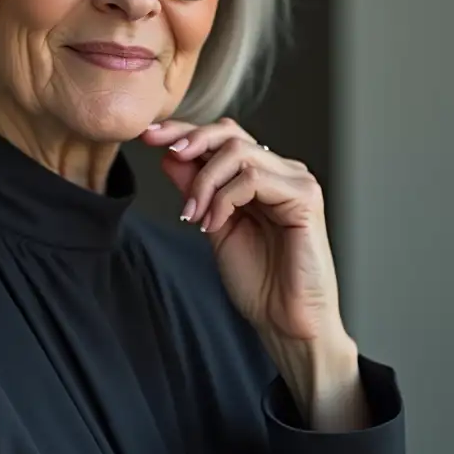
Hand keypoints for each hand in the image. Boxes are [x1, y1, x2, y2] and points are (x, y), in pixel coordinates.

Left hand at [139, 117, 368, 429]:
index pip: (223, 139)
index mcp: (261, 178)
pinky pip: (254, 178)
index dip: (185, 131)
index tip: (147, 137)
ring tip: (192, 216)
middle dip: (190, 140)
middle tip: (165, 154)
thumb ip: (197, 191)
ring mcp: (296, 182)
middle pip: (230, 134)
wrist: (284, 322)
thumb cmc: (257, 282)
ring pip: (238, 152)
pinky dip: (224, 199)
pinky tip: (213, 225)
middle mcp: (281, 173)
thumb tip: (169, 155)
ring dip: (204, 182)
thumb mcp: (213, 227)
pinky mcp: (305, 197)